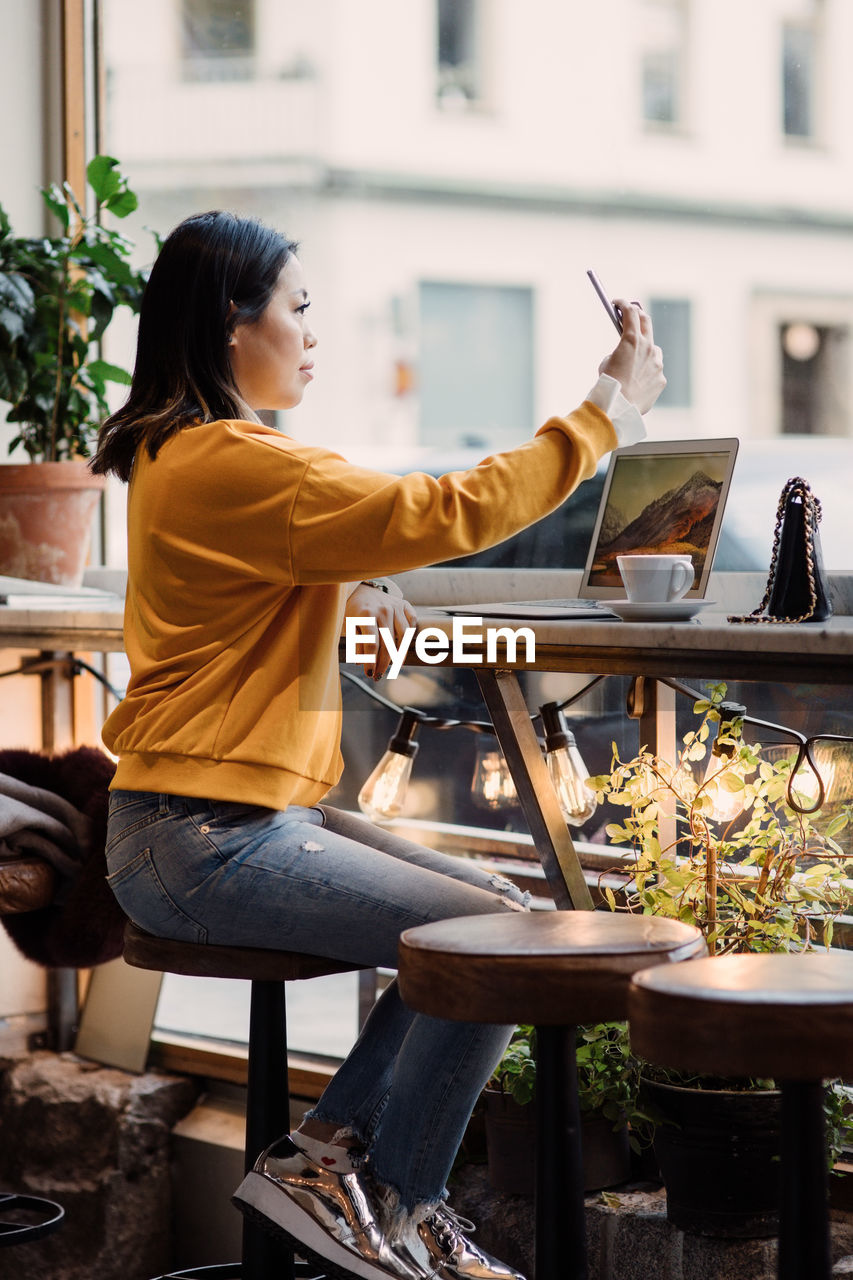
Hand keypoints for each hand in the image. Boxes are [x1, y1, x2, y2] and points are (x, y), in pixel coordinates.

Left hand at [344, 583, 417, 679]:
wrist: (363, 588)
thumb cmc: (354, 610)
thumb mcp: (349, 625)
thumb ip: (356, 643)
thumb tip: (362, 663)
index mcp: (366, 615)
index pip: (371, 644)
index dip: (371, 662)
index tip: (369, 674)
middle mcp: (382, 610)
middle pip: (387, 643)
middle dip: (384, 663)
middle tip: (379, 675)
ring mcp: (395, 606)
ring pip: (403, 635)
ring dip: (399, 654)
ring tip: (395, 666)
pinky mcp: (404, 604)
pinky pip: (412, 622)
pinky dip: (410, 636)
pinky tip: (403, 648)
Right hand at [599, 300, 665, 414]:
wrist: (618, 408)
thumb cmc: (608, 385)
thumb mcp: (607, 362)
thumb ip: (619, 351)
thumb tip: (627, 353)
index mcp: (631, 340)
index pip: (630, 312)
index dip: (623, 304)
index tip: (618, 303)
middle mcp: (648, 347)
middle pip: (646, 322)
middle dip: (637, 316)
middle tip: (631, 315)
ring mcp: (657, 363)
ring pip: (653, 349)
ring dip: (644, 349)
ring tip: (633, 361)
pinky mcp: (661, 378)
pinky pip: (654, 371)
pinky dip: (646, 373)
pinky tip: (637, 382)